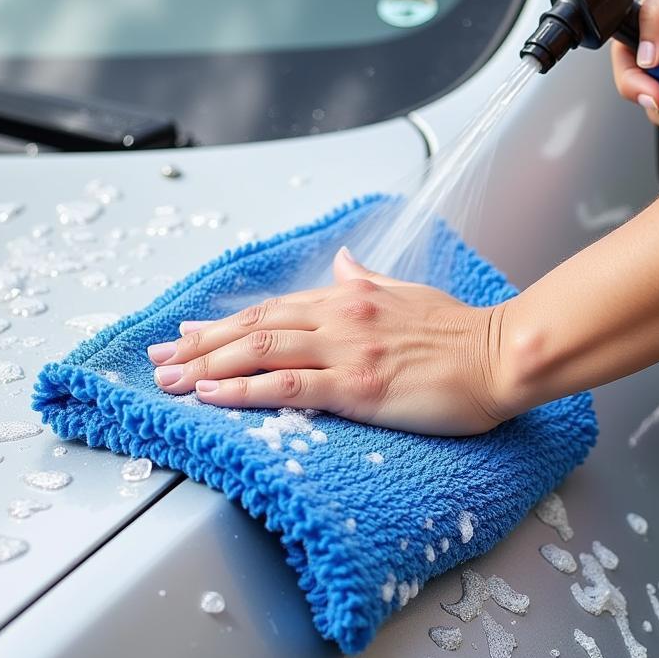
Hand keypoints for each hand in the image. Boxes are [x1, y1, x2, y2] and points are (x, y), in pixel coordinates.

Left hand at [146, 247, 516, 434]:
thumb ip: (368, 280)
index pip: (271, 309)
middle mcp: (339, 316)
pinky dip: (242, 389)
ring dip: (205, 366)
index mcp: (349, 296)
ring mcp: (346, 349)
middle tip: (157, 359)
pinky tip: (211, 395)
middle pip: (252, 327)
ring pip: (258, 351)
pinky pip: (288, 386)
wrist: (501, 354)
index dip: (223, 323)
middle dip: (198, 344)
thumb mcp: (408, 293)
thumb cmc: (460, 331)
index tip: (187, 334)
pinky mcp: (358, 385)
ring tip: (166, 381)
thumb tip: (345, 262)